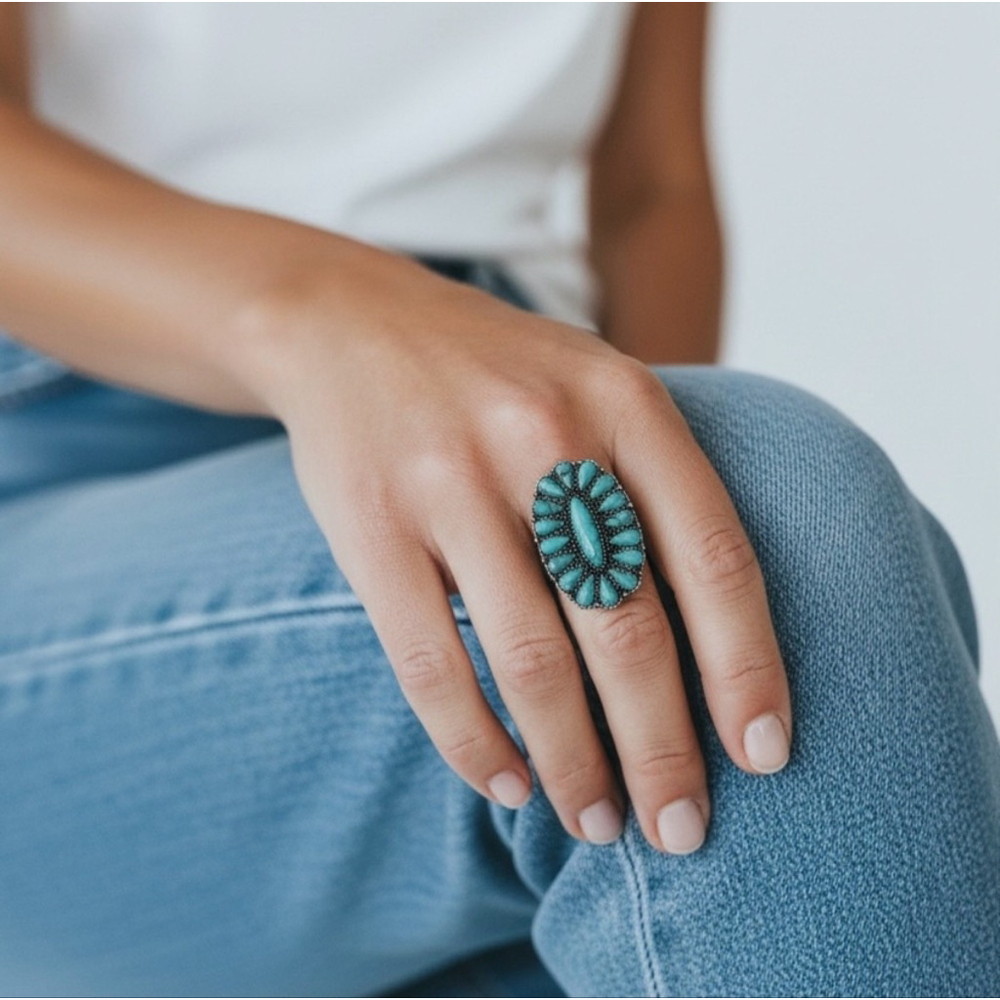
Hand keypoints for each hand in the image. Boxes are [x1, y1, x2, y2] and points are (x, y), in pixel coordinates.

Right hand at [254, 254, 791, 854]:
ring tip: (599, 822)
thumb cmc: (498, 377)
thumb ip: (658, 487)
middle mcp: (544, 438)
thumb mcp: (598, 389)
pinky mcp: (372, 527)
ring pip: (533, 663)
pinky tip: (508, 783)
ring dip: (575, 765)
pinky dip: (476, 743)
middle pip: (627, 631)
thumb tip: (715, 647)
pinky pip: (431, 665)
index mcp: (624, 403)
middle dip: (663, 752)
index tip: (764, 756)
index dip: (747, 670)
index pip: (714, 558)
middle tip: (680, 829)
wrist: (350, 323)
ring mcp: (450, 482)